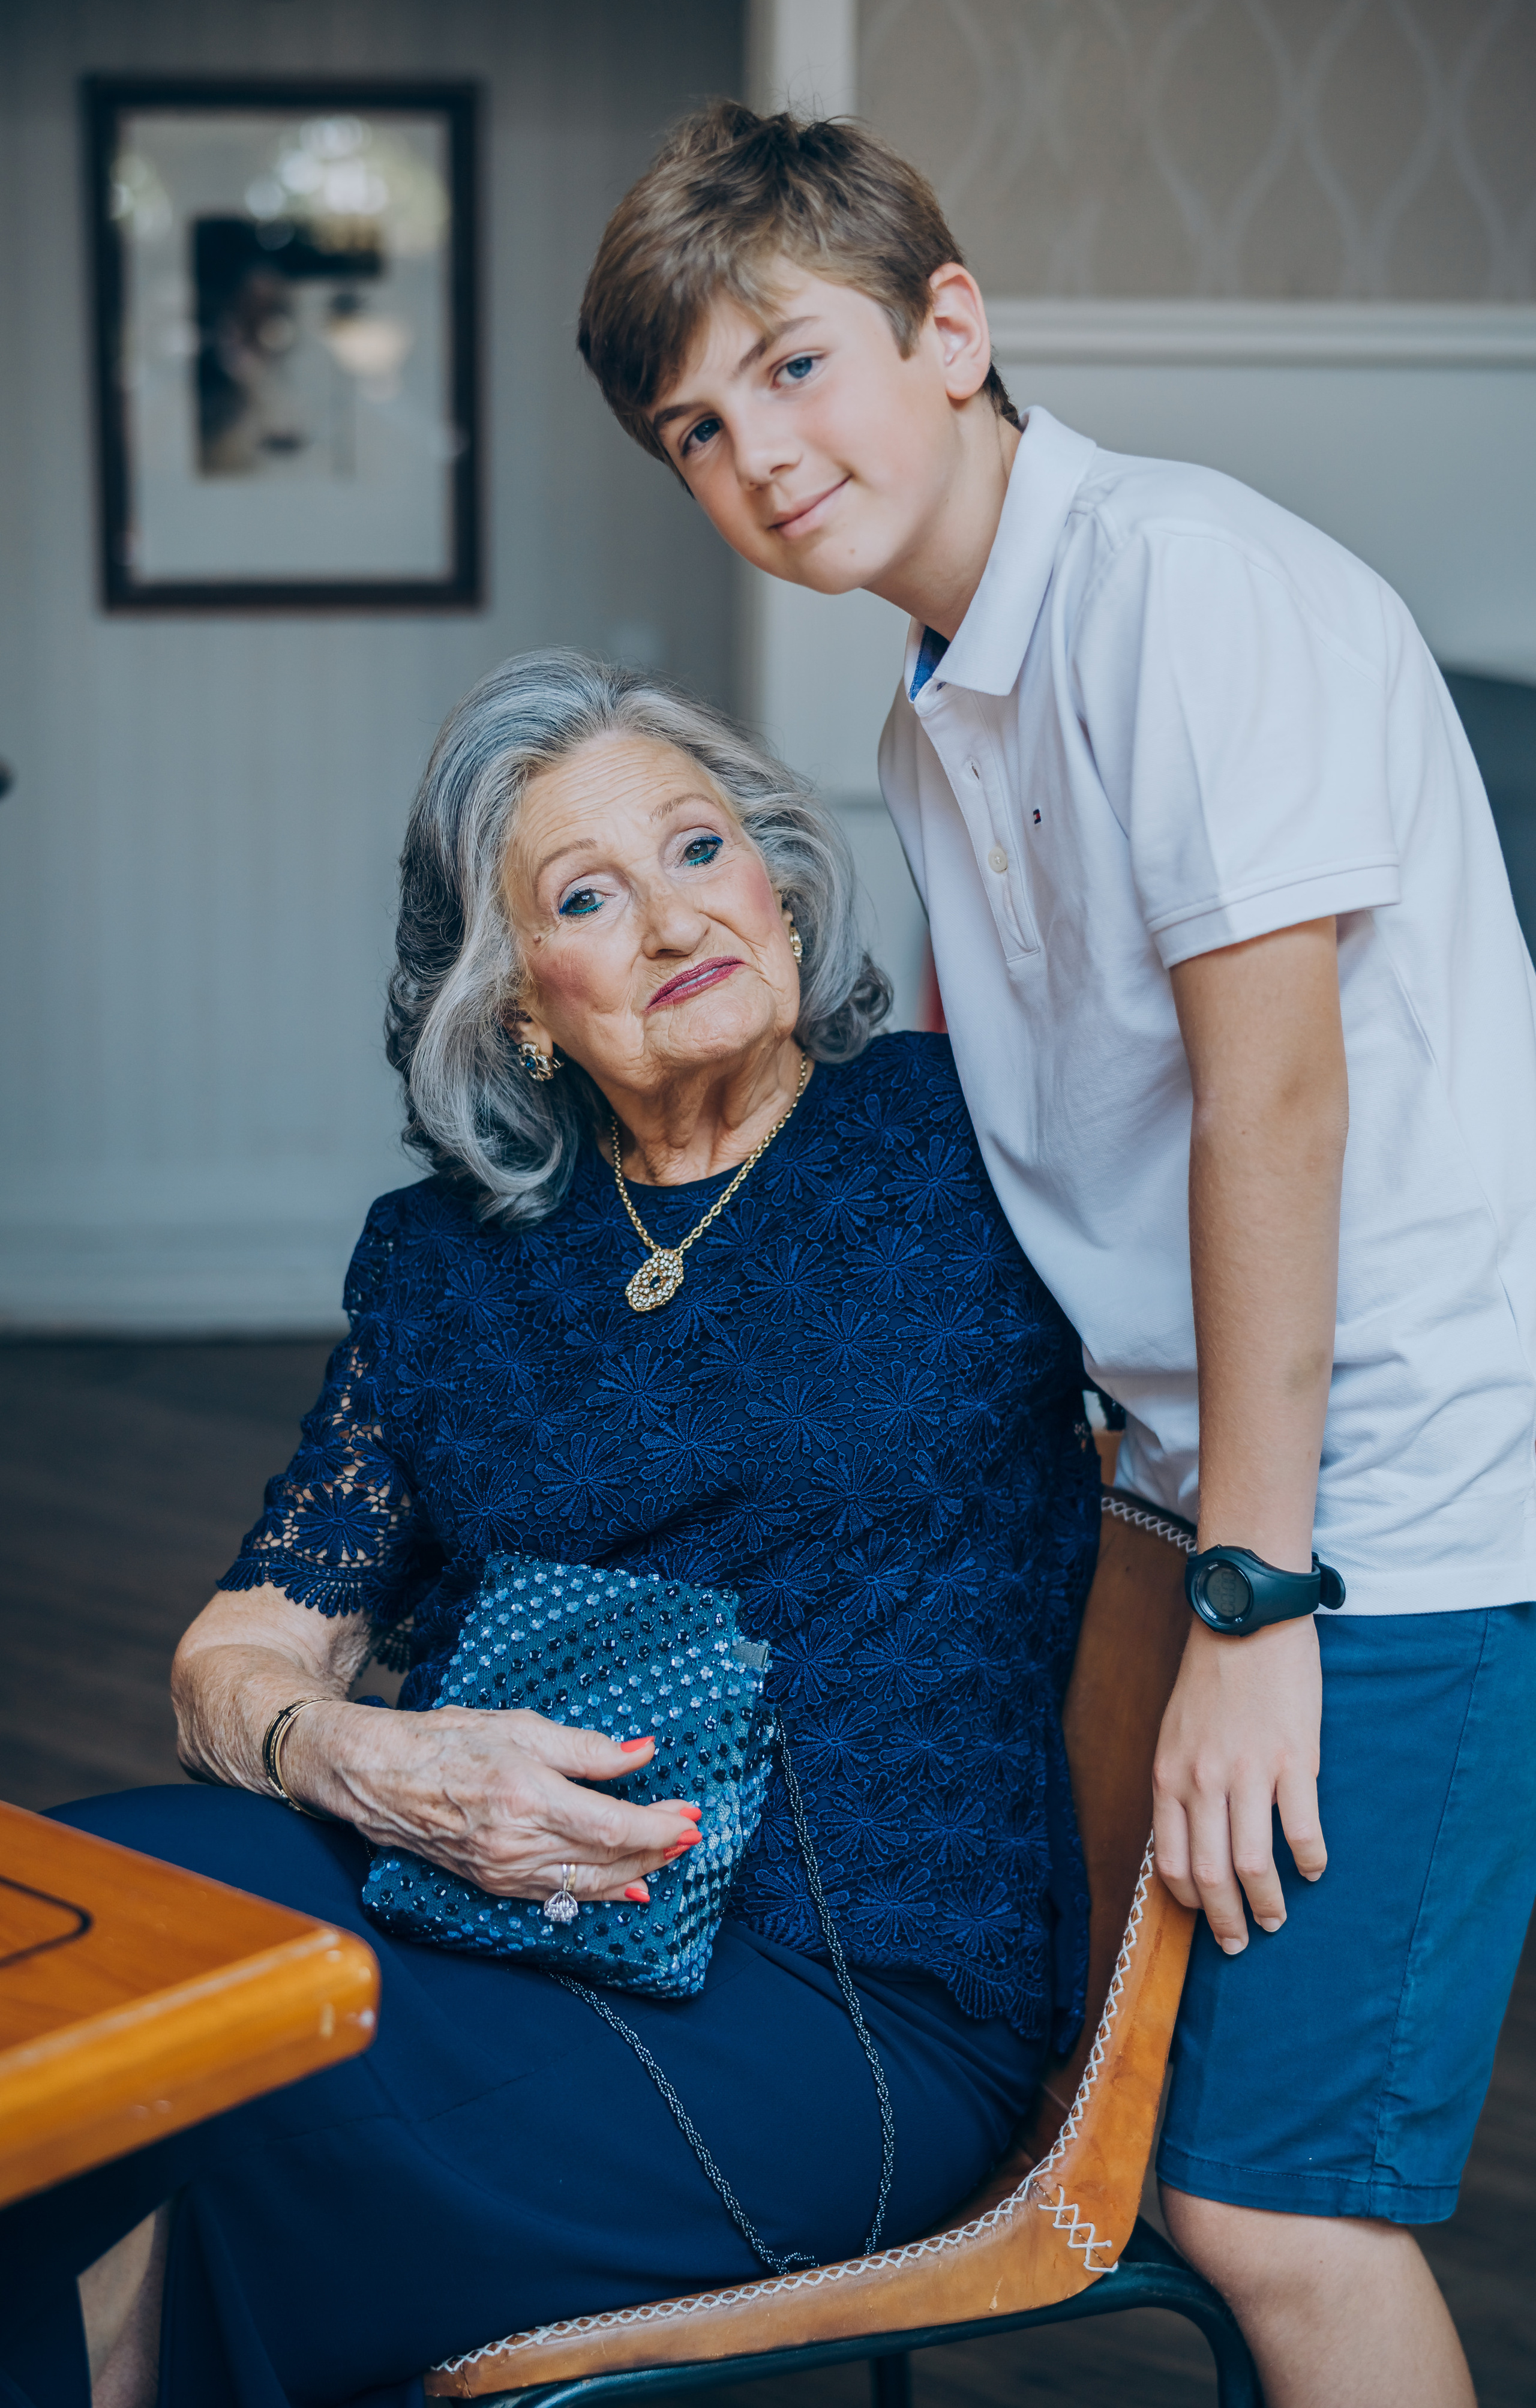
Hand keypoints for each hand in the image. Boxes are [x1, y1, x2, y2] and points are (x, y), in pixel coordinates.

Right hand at [295, 1706, 699, 1905]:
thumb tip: (642, 1753)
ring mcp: (503, 1870)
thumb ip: (587, 1748)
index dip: (657, 1827)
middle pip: (607, 1860)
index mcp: (525, 1796)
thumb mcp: (521, 1726)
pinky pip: (558, 1896)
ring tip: (671, 1855)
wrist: (378, 1776)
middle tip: (691, 1832)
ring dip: (636, 1872)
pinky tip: (628, 1888)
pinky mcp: (493, 1883)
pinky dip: (598, 1893)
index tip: (690, 1815)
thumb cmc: (446, 1739)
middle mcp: (515, 1843)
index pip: (611, 1826)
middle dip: (657, 1849)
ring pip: (587, 1884)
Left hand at [1152, 1615, 1325, 1949]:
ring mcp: (1250, 1772)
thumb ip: (1179, 1784)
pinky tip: (1314, 1870)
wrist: (1247, 1620)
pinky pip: (1302, 1830)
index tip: (1205, 1916)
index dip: (1190, 1902)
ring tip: (1277, 1919)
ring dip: (1267, 1904)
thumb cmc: (1211, 1677)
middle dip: (1227, 1921)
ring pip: (1255, 1865)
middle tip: (1241, 1942)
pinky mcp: (1294, 1761)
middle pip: (1213, 1875)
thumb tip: (1187, 1840)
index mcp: (1170, 1775)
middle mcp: (1204, 1781)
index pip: (1171, 1863)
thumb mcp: (1174, 1733)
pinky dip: (1310, 1861)